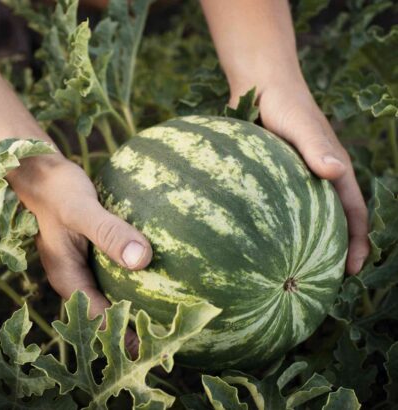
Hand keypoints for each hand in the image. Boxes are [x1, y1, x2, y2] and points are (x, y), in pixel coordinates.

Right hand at [8, 154, 152, 354]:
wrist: (42, 173)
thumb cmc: (58, 190)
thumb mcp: (81, 210)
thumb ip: (108, 233)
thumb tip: (141, 260)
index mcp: (68, 279)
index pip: (99, 319)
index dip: (125, 338)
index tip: (156, 351)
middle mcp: (77, 280)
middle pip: (108, 315)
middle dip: (136, 332)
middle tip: (172, 344)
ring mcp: (86, 268)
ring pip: (114, 297)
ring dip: (138, 310)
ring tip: (175, 320)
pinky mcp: (96, 255)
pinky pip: (119, 275)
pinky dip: (138, 281)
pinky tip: (168, 277)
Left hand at [230, 81, 368, 273]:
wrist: (257, 84)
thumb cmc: (283, 103)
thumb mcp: (301, 125)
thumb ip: (316, 146)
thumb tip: (334, 172)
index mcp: (332, 169)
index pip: (352, 211)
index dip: (357, 240)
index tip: (354, 270)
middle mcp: (316, 177)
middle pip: (331, 220)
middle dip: (332, 251)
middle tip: (322, 282)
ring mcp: (294, 178)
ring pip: (304, 217)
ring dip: (304, 243)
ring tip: (291, 272)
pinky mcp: (271, 176)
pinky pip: (279, 206)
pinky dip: (278, 227)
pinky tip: (258, 245)